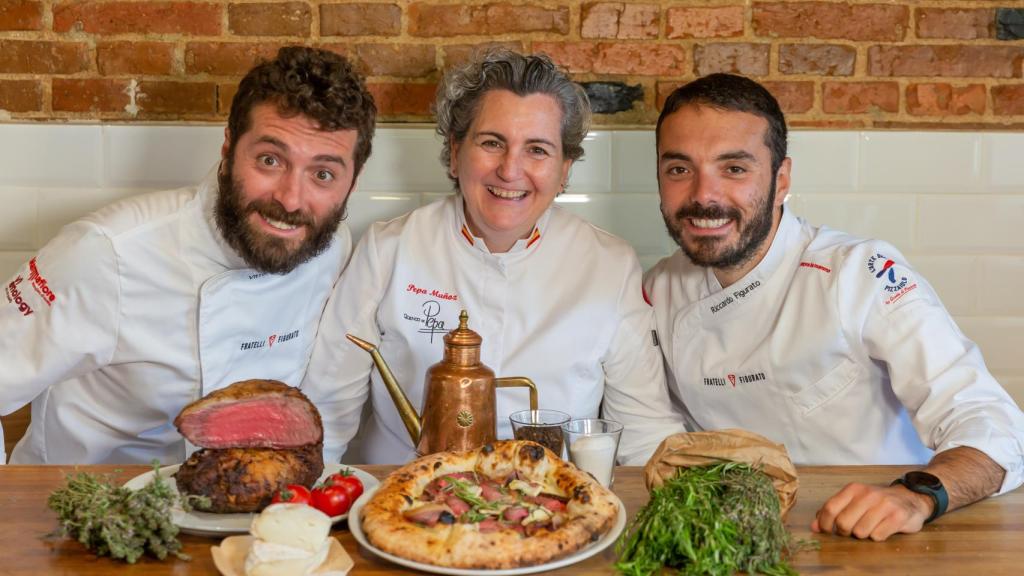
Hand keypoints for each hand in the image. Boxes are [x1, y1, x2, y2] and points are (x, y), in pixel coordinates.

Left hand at [811, 482, 932, 540]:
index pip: (830, 508)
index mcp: (853, 489)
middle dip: (845, 532)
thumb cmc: (876, 503)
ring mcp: (884, 505)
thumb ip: (833, 511)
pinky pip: (878, 536)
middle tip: (852, 531)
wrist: (910, 498)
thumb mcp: (853, 501)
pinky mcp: (898, 516)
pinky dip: (877, 537)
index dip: (825, 524)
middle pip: (844, 523)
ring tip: (870, 527)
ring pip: (860, 532)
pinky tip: (883, 529)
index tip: (827, 531)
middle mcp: (868, 495)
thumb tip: (814, 527)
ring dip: (863, 535)